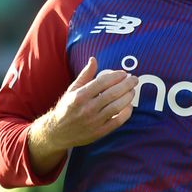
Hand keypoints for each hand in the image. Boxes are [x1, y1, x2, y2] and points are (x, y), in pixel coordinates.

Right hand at [28, 57, 137, 173]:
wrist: (57, 132)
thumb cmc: (67, 107)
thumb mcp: (72, 89)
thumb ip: (85, 75)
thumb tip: (94, 59)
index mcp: (79, 96)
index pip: (102, 82)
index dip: (116, 76)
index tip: (124, 73)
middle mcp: (86, 109)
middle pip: (112, 93)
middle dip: (126, 84)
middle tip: (134, 79)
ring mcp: (93, 122)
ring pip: (117, 107)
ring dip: (128, 97)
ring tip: (132, 90)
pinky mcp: (99, 132)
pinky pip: (117, 122)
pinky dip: (126, 113)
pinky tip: (129, 105)